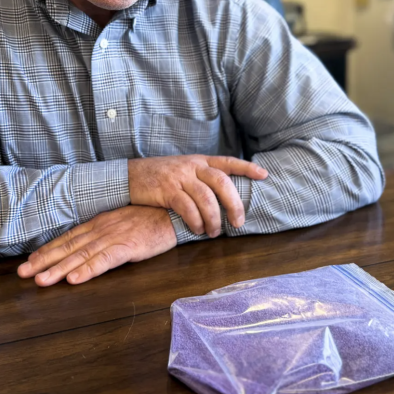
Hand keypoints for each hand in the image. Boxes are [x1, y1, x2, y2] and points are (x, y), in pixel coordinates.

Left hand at [17, 206, 176, 286]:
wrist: (176, 211)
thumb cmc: (152, 218)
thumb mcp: (124, 222)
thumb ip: (106, 232)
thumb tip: (90, 244)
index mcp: (100, 223)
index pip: (68, 238)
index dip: (48, 250)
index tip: (30, 260)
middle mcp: (102, 229)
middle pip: (68, 247)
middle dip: (44, 260)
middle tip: (23, 273)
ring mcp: (114, 237)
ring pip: (81, 256)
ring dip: (59, 269)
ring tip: (41, 280)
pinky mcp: (129, 247)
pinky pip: (105, 260)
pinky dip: (88, 270)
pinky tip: (75, 280)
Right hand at [128, 155, 267, 237]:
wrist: (129, 176)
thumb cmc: (160, 177)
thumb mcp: (183, 170)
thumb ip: (201, 179)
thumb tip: (224, 197)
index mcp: (199, 161)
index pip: (228, 162)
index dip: (247, 168)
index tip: (264, 175)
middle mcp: (192, 166)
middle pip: (221, 182)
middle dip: (233, 203)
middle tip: (238, 222)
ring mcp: (179, 176)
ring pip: (205, 197)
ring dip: (214, 218)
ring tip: (215, 232)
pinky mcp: (166, 190)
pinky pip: (186, 207)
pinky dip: (195, 221)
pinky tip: (197, 229)